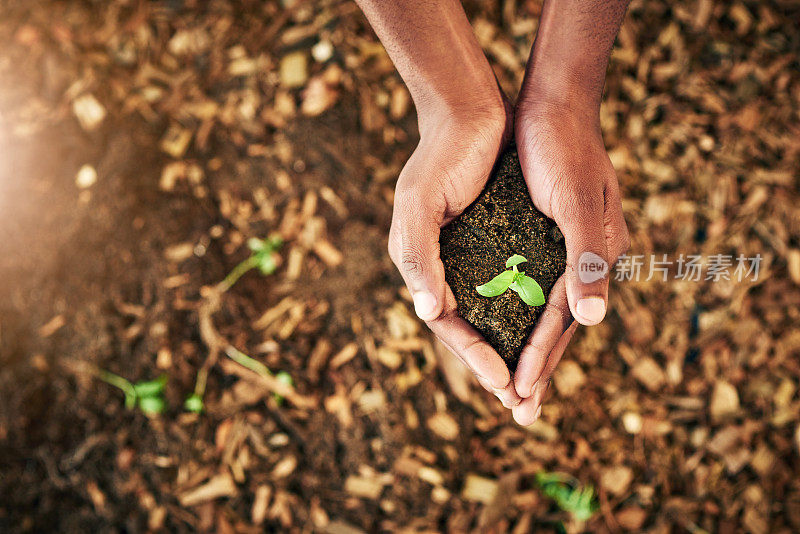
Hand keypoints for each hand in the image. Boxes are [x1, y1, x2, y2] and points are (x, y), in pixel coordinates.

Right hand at [388, 99, 523, 408]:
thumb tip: (426, 313)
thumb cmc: (441, 157)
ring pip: (496, 313)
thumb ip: (418, 258)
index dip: (474, 356)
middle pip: (473, 327)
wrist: (470, 110)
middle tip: (523, 407)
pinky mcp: (499, 238)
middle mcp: (447, 265)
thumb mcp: (419, 206)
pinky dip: (527, 311)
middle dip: (497, 367)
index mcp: (424, 264)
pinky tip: (546, 330)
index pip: (448, 324)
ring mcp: (473, 254)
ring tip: (536, 383)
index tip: (504, 386)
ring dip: (515, 346)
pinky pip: (513, 285)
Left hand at [510, 100, 629, 424]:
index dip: (539, 358)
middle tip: (519, 415)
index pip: (562, 322)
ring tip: (512, 386)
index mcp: (594, 256)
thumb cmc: (561, 148)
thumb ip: (587, 260)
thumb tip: (593, 321)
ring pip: (544, 311)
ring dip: (529, 349)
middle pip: (557, 326)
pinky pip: (534, 285)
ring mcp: (566, 248)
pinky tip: (506, 328)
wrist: (553, 101)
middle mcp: (584, 258)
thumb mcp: (573, 201)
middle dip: (537, 370)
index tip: (517, 396)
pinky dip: (521, 313)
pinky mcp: (547, 236)